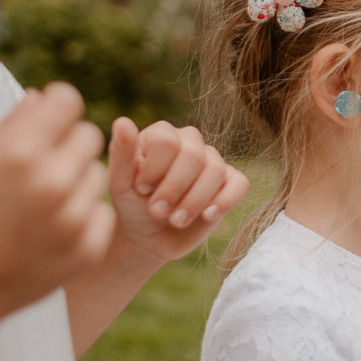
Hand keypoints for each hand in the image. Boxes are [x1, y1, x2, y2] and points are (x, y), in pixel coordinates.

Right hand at [0, 82, 113, 322]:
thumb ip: (15, 125)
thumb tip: (45, 95)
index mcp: (17, 153)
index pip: (68, 102)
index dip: (59, 108)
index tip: (52, 120)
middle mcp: (50, 181)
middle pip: (91, 136)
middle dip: (71, 145)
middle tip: (46, 166)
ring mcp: (72, 218)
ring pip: (98, 174)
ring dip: (78, 182)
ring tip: (44, 203)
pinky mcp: (88, 247)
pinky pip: (103, 211)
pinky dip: (84, 217)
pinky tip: (53, 231)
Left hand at [106, 117, 249, 267]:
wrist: (151, 238)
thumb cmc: (133, 206)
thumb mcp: (120, 183)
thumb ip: (121, 153)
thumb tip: (122, 122)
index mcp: (162, 135)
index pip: (167, 141)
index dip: (155, 168)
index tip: (141, 189)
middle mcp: (190, 142)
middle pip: (193, 155)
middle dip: (174, 188)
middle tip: (157, 211)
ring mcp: (213, 162)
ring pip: (216, 170)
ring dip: (194, 201)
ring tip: (176, 220)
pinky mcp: (230, 184)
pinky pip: (240, 184)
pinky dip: (226, 200)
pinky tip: (208, 215)